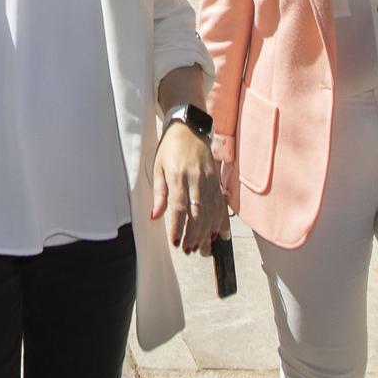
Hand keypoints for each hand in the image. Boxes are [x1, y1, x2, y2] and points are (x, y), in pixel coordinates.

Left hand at [150, 123, 225, 254]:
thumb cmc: (170, 148)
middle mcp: (196, 179)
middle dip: (194, 234)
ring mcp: (209, 180)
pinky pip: (221, 204)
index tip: (176, 242)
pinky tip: (219, 234)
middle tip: (188, 249)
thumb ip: (159, 193)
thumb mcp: (158, 167)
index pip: (179, 206)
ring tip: (201, 247)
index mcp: (178, 175)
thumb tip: (155, 215)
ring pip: (212, 211)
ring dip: (207, 231)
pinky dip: (221, 220)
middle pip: (198, 212)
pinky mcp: (216, 181)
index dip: (178, 226)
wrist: (190, 128)